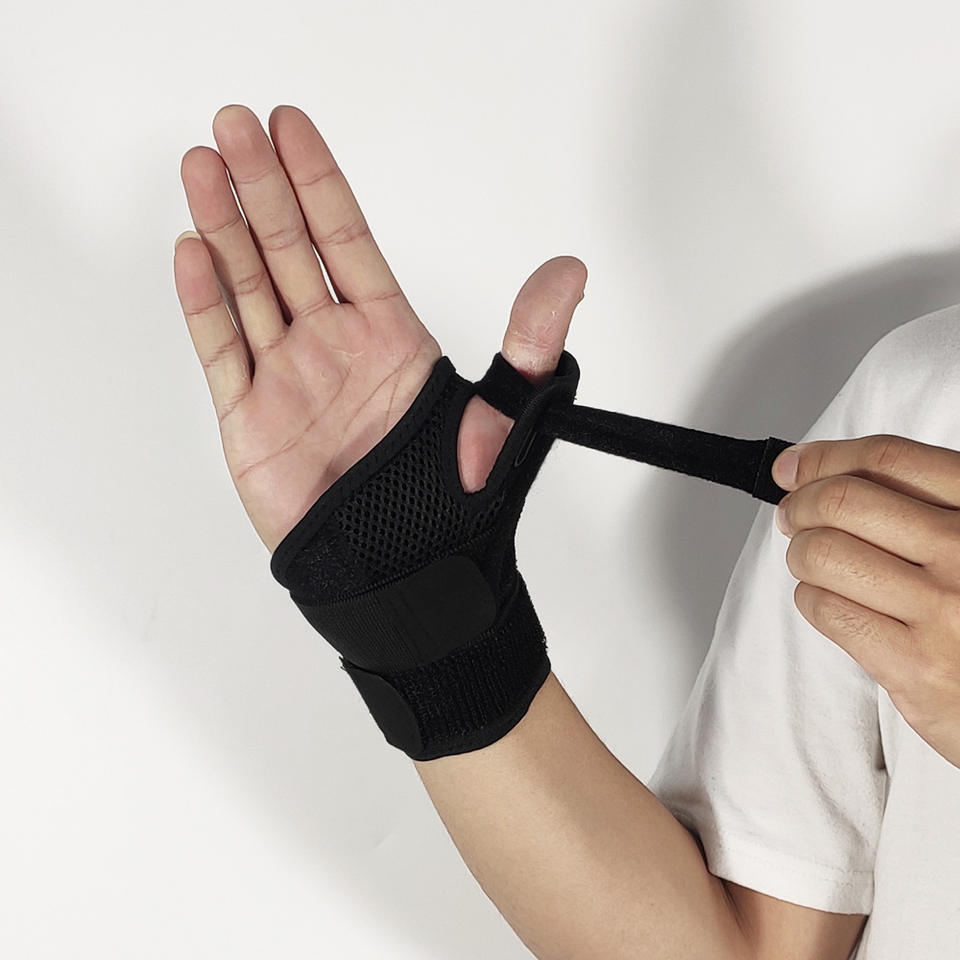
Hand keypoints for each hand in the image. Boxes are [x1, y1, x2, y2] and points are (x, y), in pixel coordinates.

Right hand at [173, 104, 586, 551]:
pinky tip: (192, 252)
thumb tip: (570, 270)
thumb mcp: (504, 418)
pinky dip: (205, 305)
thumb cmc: (454, 507)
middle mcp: (334, 347)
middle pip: (290, 251)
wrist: (407, 580)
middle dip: (262, 187)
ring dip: (224, 228)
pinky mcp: (250, 422)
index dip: (319, 184)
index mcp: (390, 336)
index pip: (347, 242)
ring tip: (200, 167)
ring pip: (248, 289)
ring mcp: (288, 380)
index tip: (291, 128)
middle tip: (233, 125)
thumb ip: (530, 343)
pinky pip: (222, 353)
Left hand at [772, 435, 959, 768]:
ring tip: (812, 563)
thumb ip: (924, 502)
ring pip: (824, 553)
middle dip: (801, 505)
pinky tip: (828, 600)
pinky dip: (812, 599)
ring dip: (801, 554)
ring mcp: (944, 611)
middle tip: (793, 517)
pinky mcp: (917, 668)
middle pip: (845, 501)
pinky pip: (828, 610)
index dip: (826, 458)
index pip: (889, 459)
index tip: (794, 468)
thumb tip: (814, 469)